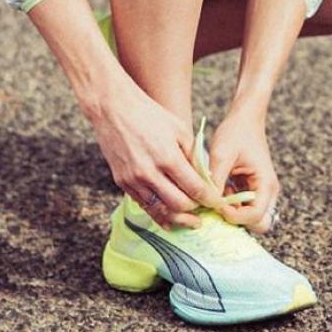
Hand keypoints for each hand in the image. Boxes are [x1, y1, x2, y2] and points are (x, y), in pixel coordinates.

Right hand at [87, 80, 222, 228]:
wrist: (113, 109)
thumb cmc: (149, 114)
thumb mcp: (178, 128)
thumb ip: (191, 154)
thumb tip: (204, 176)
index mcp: (168, 157)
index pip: (195, 188)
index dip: (209, 199)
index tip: (217, 203)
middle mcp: (150, 173)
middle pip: (179, 205)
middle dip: (196, 212)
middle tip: (205, 212)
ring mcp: (134, 180)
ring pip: (160, 211)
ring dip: (178, 219)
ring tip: (191, 222)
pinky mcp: (122, 183)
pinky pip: (144, 206)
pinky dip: (159, 215)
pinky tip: (169, 219)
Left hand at [207, 104, 280, 234]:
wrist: (244, 117)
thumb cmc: (236, 132)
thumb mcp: (222, 154)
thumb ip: (215, 180)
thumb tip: (207, 203)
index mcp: (266, 183)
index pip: (255, 217)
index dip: (235, 216)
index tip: (217, 203)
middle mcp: (268, 191)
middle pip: (258, 224)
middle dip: (237, 220)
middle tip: (220, 205)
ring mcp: (261, 191)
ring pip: (251, 218)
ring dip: (234, 213)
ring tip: (220, 194)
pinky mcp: (253, 190)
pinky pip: (244, 208)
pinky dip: (231, 205)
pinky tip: (221, 189)